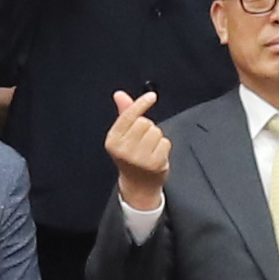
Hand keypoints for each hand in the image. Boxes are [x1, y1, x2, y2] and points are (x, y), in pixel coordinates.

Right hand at [102, 89, 170, 214]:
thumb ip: (124, 113)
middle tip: (143, 141)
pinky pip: (165, 142)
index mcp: (113, 141)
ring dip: (156, 138)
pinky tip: (156, 156)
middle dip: (147, 128)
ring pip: (156, 131)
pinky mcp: (154, 164)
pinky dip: (164, 147)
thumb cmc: (131, 157)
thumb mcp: (123, 136)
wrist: (138, 185)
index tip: (151, 96)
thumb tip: (119, 94)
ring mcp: (139, 158)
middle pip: (144, 122)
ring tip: (149, 149)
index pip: (128, 116)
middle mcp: (123, 150)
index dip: (141, 104)